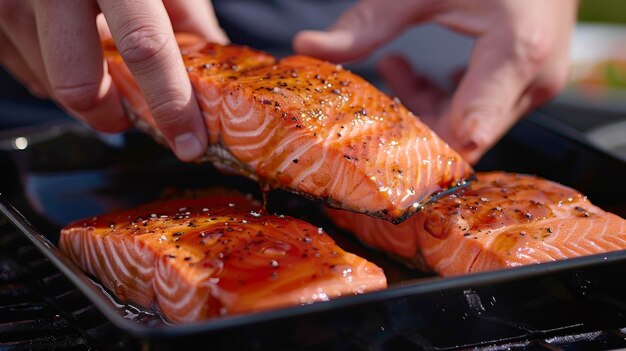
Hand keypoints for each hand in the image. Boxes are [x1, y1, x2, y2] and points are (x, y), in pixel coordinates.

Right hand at [0, 0, 226, 160]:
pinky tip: (69, 46)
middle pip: (80, 85)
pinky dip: (53, 73)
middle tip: (133, 114)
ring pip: (49, 84)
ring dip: (85, 91)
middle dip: (113, 116)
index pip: (144, 49)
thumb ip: (187, 17)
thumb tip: (211, 72)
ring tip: (98, 59)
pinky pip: (24, 69)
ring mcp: (9, 0)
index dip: (171, 105)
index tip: (189, 144)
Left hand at [294, 0, 577, 163]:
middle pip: (463, 137)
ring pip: (469, 127)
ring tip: (392, 67)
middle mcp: (535, 81)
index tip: (380, 159)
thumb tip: (307, 45)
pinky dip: (443, 98)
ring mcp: (534, 85)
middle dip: (411, 128)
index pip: (467, 135)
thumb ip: (370, 21)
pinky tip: (415, 71)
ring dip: (422, 106)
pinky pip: (479, 111)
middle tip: (370, 107)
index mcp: (518, 53)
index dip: (421, 156)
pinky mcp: (527, 83)